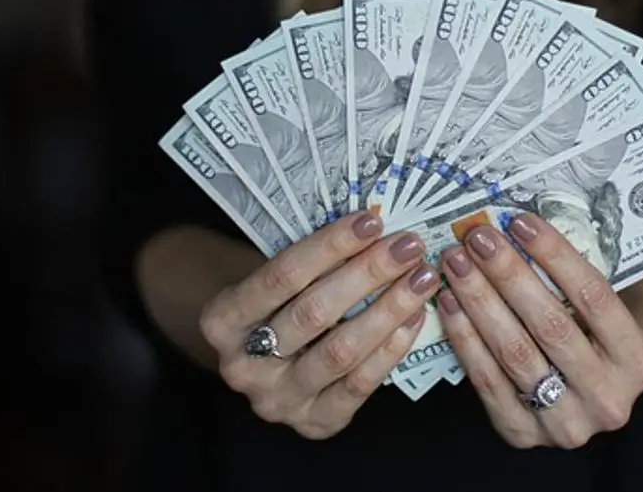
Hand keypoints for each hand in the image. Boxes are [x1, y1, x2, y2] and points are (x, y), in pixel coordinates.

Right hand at [200, 211, 439, 438]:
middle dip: (368, 274)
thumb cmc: (273, 307)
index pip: (282, 276)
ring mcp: (278, 400)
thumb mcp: (271, 280)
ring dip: (389, 310)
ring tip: (421, 279)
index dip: (330, 246)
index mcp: (222, 320)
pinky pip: (360, 385)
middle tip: (408, 247)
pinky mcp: (314, 422)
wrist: (260, 362)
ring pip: (340, 351)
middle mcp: (243, 366)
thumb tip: (372, 229)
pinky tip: (414, 317)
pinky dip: (392, 348)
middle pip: (314, 313)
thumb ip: (309, 262)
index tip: (371, 221)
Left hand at [436, 215, 642, 448]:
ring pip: (515, 353)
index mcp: (640, 361)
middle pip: (550, 325)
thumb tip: (517, 227)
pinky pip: (487, 380)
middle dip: (508, 274)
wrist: (595, 396)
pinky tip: (450, 302)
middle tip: (477, 238)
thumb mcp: (607, 311)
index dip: (554, 255)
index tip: (519, 222)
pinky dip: (464, 337)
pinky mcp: (523, 435)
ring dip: (479, 301)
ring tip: (457, 263)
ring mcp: (566, 424)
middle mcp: (609, 399)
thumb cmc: (598, 338)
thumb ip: (573, 280)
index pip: (594, 297)